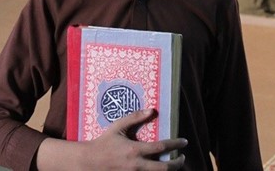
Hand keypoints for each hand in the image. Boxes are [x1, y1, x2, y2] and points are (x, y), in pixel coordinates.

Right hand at [35, 109, 186, 170]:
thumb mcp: (118, 127)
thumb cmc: (104, 142)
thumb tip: (151, 110)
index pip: (161, 147)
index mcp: (135, 150)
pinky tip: (160, 169)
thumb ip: (135, 117)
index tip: (184, 141)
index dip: (176, 144)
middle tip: (183, 158)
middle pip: (164, 168)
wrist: (89, 162)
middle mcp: (137, 165)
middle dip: (177, 163)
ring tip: (175, 165)